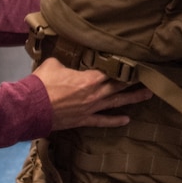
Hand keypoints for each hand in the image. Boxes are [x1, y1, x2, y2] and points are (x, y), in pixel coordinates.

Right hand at [32, 58, 149, 129]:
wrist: (31, 107)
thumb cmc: (42, 84)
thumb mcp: (54, 64)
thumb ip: (65, 62)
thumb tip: (66, 61)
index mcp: (89, 78)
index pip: (111, 70)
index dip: (123, 65)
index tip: (134, 61)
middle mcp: (95, 93)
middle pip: (119, 85)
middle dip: (134, 80)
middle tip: (150, 76)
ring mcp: (91, 108)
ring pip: (116, 102)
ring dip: (133, 98)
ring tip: (148, 95)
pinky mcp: (83, 120)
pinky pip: (103, 121)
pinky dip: (115, 120)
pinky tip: (126, 120)